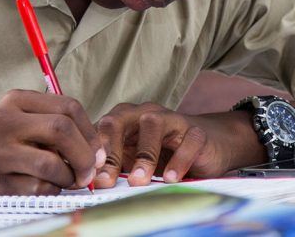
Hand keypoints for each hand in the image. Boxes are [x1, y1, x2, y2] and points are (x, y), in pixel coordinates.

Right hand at [0, 90, 104, 206]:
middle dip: (85, 155)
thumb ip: (55, 124)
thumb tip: (98, 151)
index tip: (97, 150)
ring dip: (69, 177)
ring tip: (66, 180)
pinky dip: (51, 191)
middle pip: (62, 130)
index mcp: (15, 100)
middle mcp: (3, 122)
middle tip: (89, 172)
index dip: (90, 132)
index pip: (68, 107)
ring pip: (52, 165)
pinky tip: (44, 187)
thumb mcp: (20, 119)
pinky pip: (39, 190)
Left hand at [94, 102, 245, 187]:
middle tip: (106, 180)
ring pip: (153, 124)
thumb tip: (88, 181)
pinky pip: (187, 141)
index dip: (92, 151)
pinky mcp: (197, 132)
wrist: (207, 146)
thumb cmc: (164, 152)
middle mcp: (145, 113)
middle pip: (120, 121)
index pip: (101, 129)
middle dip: (110, 151)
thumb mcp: (133, 159)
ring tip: (138, 180)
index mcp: (125, 118)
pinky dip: (178, 160)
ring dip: (143, 154)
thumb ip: (114, 165)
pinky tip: (170, 179)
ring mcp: (172, 119)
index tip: (87, 175)